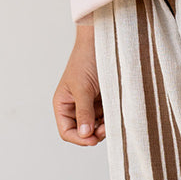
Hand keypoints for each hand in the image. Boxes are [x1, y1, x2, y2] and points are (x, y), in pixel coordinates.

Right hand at [53, 26, 105, 145]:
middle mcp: (75, 106)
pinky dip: (112, 118)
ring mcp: (90, 104)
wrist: (103, 41)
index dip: (79, 138)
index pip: (67, 131)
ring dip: (105, 126)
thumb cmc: (86, 60)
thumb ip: (83, 112)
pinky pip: (107, 116)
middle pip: (83, 132)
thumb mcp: (83, 88)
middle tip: (107, 128)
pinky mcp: (103, 100)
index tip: (94, 139)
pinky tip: (117, 113)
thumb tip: (84, 134)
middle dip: (95, 133)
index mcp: (63, 104)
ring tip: (113, 119)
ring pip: (97, 126)